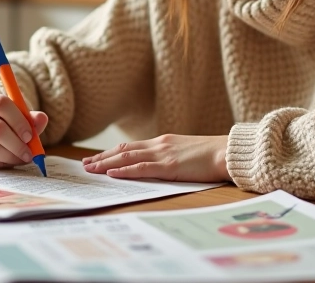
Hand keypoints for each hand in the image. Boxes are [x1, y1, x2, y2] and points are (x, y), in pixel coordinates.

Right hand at [0, 92, 47, 169]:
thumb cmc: (6, 121)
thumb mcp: (18, 115)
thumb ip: (31, 118)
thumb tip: (42, 119)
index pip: (1, 104)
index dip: (18, 121)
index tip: (30, 136)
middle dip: (16, 144)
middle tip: (29, 154)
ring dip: (9, 156)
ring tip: (21, 158)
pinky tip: (7, 161)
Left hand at [82, 134, 229, 182]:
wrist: (228, 152)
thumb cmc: (213, 155)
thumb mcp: (188, 153)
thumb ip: (173, 157)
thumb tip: (162, 166)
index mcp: (164, 142)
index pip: (131, 146)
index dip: (112, 152)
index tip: (98, 158)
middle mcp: (160, 144)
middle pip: (123, 150)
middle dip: (103, 157)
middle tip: (86, 165)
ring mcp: (163, 154)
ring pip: (127, 157)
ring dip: (106, 164)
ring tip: (91, 169)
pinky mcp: (169, 166)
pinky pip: (141, 168)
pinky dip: (123, 170)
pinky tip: (111, 173)